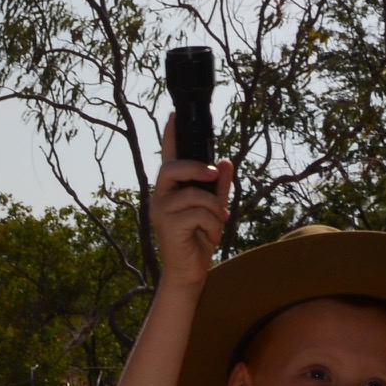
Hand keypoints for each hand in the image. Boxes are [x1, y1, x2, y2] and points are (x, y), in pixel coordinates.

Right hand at [147, 138, 234, 288]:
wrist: (190, 271)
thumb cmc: (199, 239)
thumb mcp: (214, 209)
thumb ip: (219, 186)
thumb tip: (226, 161)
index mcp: (169, 190)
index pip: (168, 157)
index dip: (170, 136)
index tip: (174, 114)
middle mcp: (159, 197)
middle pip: (173, 168)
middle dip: (197, 169)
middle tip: (213, 175)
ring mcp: (161, 211)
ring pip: (196, 195)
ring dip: (215, 211)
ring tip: (215, 226)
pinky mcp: (167, 225)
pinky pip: (201, 213)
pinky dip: (213, 225)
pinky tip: (209, 236)